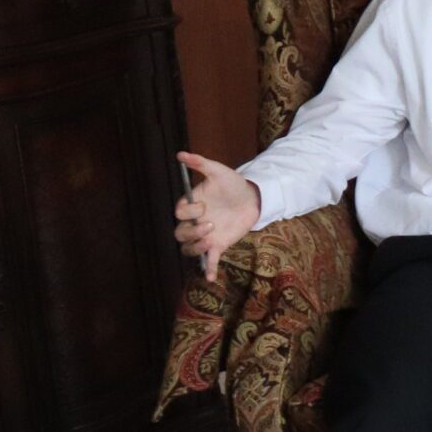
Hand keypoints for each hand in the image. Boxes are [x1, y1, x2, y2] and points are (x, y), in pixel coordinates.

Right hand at [173, 152, 260, 276]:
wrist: (252, 198)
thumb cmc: (232, 184)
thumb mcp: (219, 172)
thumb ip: (201, 163)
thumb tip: (181, 154)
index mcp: (190, 205)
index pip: (178, 213)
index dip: (188, 212)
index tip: (204, 205)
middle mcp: (194, 222)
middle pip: (179, 233)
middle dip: (191, 231)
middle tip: (211, 224)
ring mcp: (205, 236)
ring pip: (188, 249)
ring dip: (196, 248)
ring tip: (211, 241)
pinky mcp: (218, 245)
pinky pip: (209, 260)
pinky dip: (208, 269)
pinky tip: (211, 277)